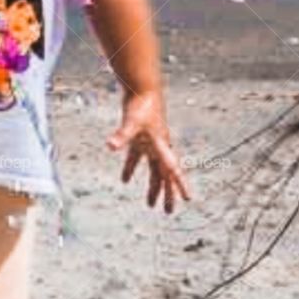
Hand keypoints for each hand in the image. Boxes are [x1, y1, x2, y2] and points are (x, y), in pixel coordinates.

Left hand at [107, 90, 190, 212]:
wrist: (142, 87)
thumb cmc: (141, 104)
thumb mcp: (131, 121)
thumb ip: (122, 135)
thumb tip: (111, 146)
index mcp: (161, 146)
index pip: (172, 169)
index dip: (180, 184)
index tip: (188, 199)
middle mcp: (159, 147)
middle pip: (165, 175)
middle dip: (167, 194)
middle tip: (168, 212)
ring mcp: (151, 144)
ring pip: (154, 170)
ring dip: (152, 186)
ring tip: (150, 204)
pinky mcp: (141, 138)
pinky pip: (137, 158)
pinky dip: (131, 169)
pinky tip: (124, 180)